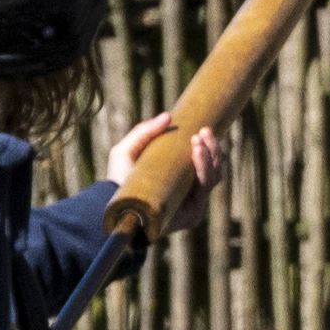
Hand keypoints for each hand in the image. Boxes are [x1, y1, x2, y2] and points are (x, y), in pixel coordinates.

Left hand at [111, 108, 232, 206]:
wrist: (115, 208)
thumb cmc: (118, 182)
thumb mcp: (126, 151)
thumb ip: (144, 132)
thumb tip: (168, 115)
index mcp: (180, 179)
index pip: (204, 162)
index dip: (209, 146)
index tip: (203, 129)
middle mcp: (189, 193)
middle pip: (213, 168)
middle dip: (213, 148)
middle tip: (204, 131)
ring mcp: (193, 205)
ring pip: (213, 176)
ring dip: (211, 156)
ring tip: (198, 142)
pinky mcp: (192, 214)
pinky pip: (205, 189)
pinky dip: (205, 169)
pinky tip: (199, 154)